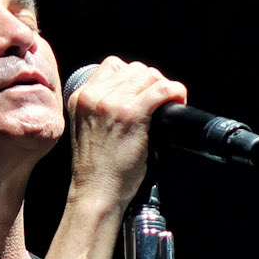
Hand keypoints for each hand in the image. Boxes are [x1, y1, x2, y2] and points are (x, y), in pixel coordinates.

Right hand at [66, 56, 187, 212]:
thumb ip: (100, 108)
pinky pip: (162, 90)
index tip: (141, 92)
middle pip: (134, 69)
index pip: (113, 66)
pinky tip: (177, 101)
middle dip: (150, 83)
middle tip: (158, 102)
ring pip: (149, 76)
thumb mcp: (87, 129)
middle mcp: (94, 96)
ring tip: (167, 104)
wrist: (96, 192)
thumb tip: (132, 94)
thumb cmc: (96, 170)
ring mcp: (113, 103)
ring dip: (163, 88)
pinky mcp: (132, 114)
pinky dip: (175, 92)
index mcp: (80, 98)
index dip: (132, 77)